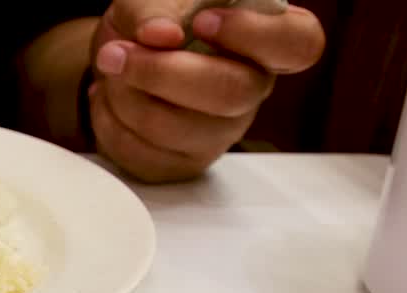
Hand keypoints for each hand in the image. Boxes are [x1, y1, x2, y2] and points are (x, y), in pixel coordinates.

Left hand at [88, 0, 325, 182]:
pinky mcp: (181, 163)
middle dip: (162, 72)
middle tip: (118, 53)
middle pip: (232, 93)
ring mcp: (219, 133)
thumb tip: (159, 34)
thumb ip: (157, 7)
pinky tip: (107, 98)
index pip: (299, 44)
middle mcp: (252, 89)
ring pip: (177, 129)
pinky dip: (108, 122)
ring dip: (126, 96)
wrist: (118, 55)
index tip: (202, 22)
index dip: (253, 34)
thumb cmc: (152, 20)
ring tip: (109, 69)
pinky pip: (142, 155)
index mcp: (264, 40)